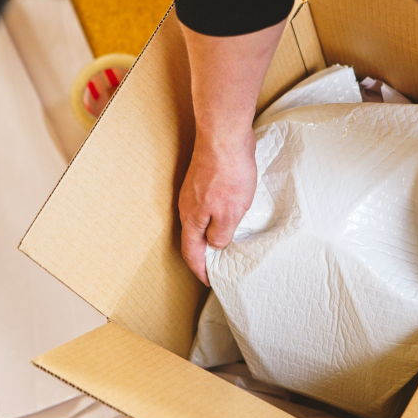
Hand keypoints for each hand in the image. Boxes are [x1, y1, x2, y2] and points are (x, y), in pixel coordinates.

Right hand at [178, 133, 256, 285]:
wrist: (224, 136)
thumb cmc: (227, 174)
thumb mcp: (230, 213)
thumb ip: (221, 234)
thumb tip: (216, 245)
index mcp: (192, 219)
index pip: (192, 253)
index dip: (200, 270)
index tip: (209, 281)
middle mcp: (188, 206)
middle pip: (193, 238)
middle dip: (204, 255)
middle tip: (218, 267)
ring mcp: (194, 191)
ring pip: (200, 221)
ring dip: (210, 235)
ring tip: (225, 245)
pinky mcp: (204, 179)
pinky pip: (207, 206)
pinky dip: (215, 217)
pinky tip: (228, 215)